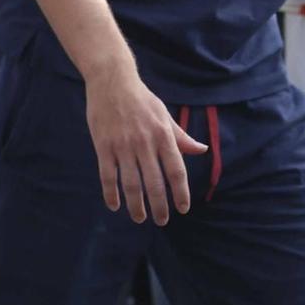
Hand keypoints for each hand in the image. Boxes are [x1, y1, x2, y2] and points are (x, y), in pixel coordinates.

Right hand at [84, 64, 208, 223]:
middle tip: (161, 221)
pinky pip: (108, 176)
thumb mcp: (165, 116)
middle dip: (159, 205)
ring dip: (136, 204)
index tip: (183, 208)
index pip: (176, 169)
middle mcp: (145, 143)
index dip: (180, 191)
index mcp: (164, 135)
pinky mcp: (104, 147)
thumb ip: (180, 137)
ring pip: (131, 183)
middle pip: (154, 181)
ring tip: (140, 218)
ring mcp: (123, 146)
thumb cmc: (142, 100)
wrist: (113, 83)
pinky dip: (111, 193)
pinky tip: (115, 206)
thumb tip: (201, 150)